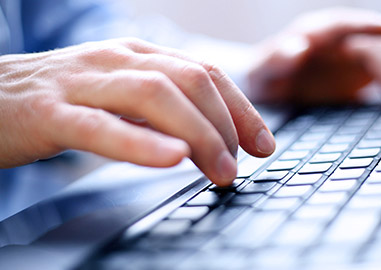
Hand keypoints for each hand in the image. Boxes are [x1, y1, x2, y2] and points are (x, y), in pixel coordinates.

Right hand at [0, 38, 274, 185]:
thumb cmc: (62, 99)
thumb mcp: (120, 93)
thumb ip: (161, 109)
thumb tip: (209, 136)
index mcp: (137, 54)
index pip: (205, 73)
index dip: (241, 109)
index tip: (264, 144)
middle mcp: (116, 59)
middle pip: (190, 80)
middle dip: (227, 125)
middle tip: (240, 166)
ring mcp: (82, 83)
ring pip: (154, 95)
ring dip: (198, 135)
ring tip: (220, 171)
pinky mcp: (49, 113)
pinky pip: (101, 126)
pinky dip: (141, 143)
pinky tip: (172, 159)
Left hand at [247, 7, 380, 104]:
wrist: (271, 89)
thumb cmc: (264, 76)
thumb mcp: (262, 70)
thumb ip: (276, 58)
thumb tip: (298, 47)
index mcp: (316, 33)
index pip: (343, 24)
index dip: (366, 25)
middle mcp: (341, 41)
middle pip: (375, 44)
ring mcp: (356, 57)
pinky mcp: (364, 75)